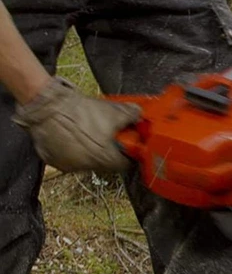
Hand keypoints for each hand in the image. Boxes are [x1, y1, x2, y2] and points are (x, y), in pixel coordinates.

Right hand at [13, 77, 140, 173]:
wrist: (50, 107)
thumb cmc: (82, 111)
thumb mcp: (116, 110)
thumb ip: (133, 115)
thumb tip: (139, 115)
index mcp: (106, 159)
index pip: (126, 164)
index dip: (129, 152)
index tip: (128, 145)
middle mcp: (88, 167)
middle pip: (106, 163)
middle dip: (109, 150)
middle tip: (108, 136)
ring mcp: (69, 165)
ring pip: (86, 161)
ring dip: (90, 150)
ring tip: (89, 133)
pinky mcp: (53, 160)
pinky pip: (67, 158)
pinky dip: (72, 149)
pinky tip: (73, 135)